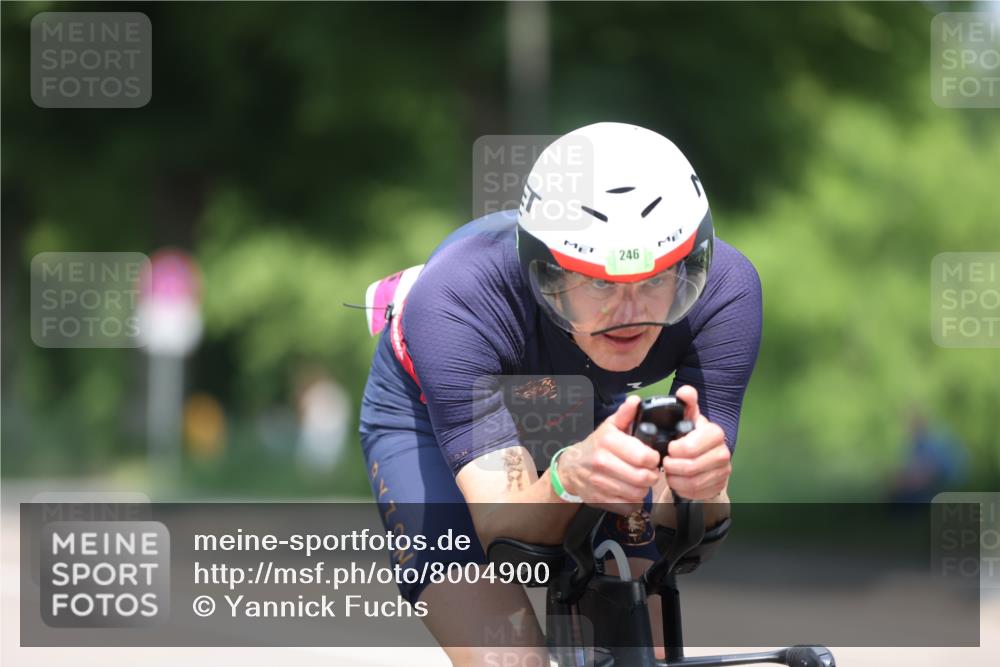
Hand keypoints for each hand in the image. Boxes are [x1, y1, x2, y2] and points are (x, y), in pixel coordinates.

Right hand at [556, 395, 660, 514]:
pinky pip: (628, 506)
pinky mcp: (600, 500)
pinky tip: (630, 491)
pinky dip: (633, 501)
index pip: (644, 457)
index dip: (654, 459)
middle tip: (649, 471)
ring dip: (644, 489)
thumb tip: (636, 401)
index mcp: (608, 442)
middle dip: (652, 475)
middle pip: (643, 478)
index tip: (652, 457)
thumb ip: (625, 415)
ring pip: (638, 494)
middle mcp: (602, 463)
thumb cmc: (596, 446)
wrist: (571, 468)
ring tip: (640, 481)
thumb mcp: (609, 427)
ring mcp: (600, 483)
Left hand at [658, 385, 731, 500]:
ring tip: (670, 471)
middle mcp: (723, 452)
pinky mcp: (718, 485)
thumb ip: (685, 403)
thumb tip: (684, 391)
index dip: (675, 450)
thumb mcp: (687, 417)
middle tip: (666, 462)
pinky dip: (682, 488)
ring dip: (675, 478)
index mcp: (714, 433)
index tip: (669, 448)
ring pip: (693, 482)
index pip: (691, 447)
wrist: (703, 455)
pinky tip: (677, 480)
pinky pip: (696, 493)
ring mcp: (723, 471)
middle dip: (673, 466)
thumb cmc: (690, 434)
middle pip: (691, 467)